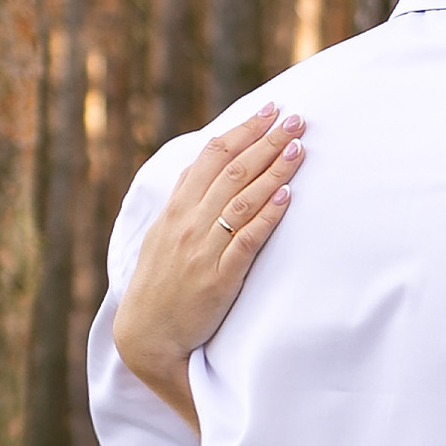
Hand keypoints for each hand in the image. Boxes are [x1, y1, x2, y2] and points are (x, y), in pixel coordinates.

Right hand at [115, 104, 304, 425]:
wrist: (147, 334)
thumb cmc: (159, 283)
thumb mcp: (162, 234)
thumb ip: (183, 198)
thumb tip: (202, 162)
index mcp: (176, 209)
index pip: (212, 156)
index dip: (243, 130)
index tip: (270, 110)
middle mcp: (189, 223)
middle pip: (233, 171)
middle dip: (267, 141)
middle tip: (297, 119)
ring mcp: (203, 250)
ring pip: (242, 199)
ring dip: (273, 170)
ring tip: (299, 148)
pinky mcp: (218, 278)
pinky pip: (247, 239)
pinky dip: (267, 215)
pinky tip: (287, 196)